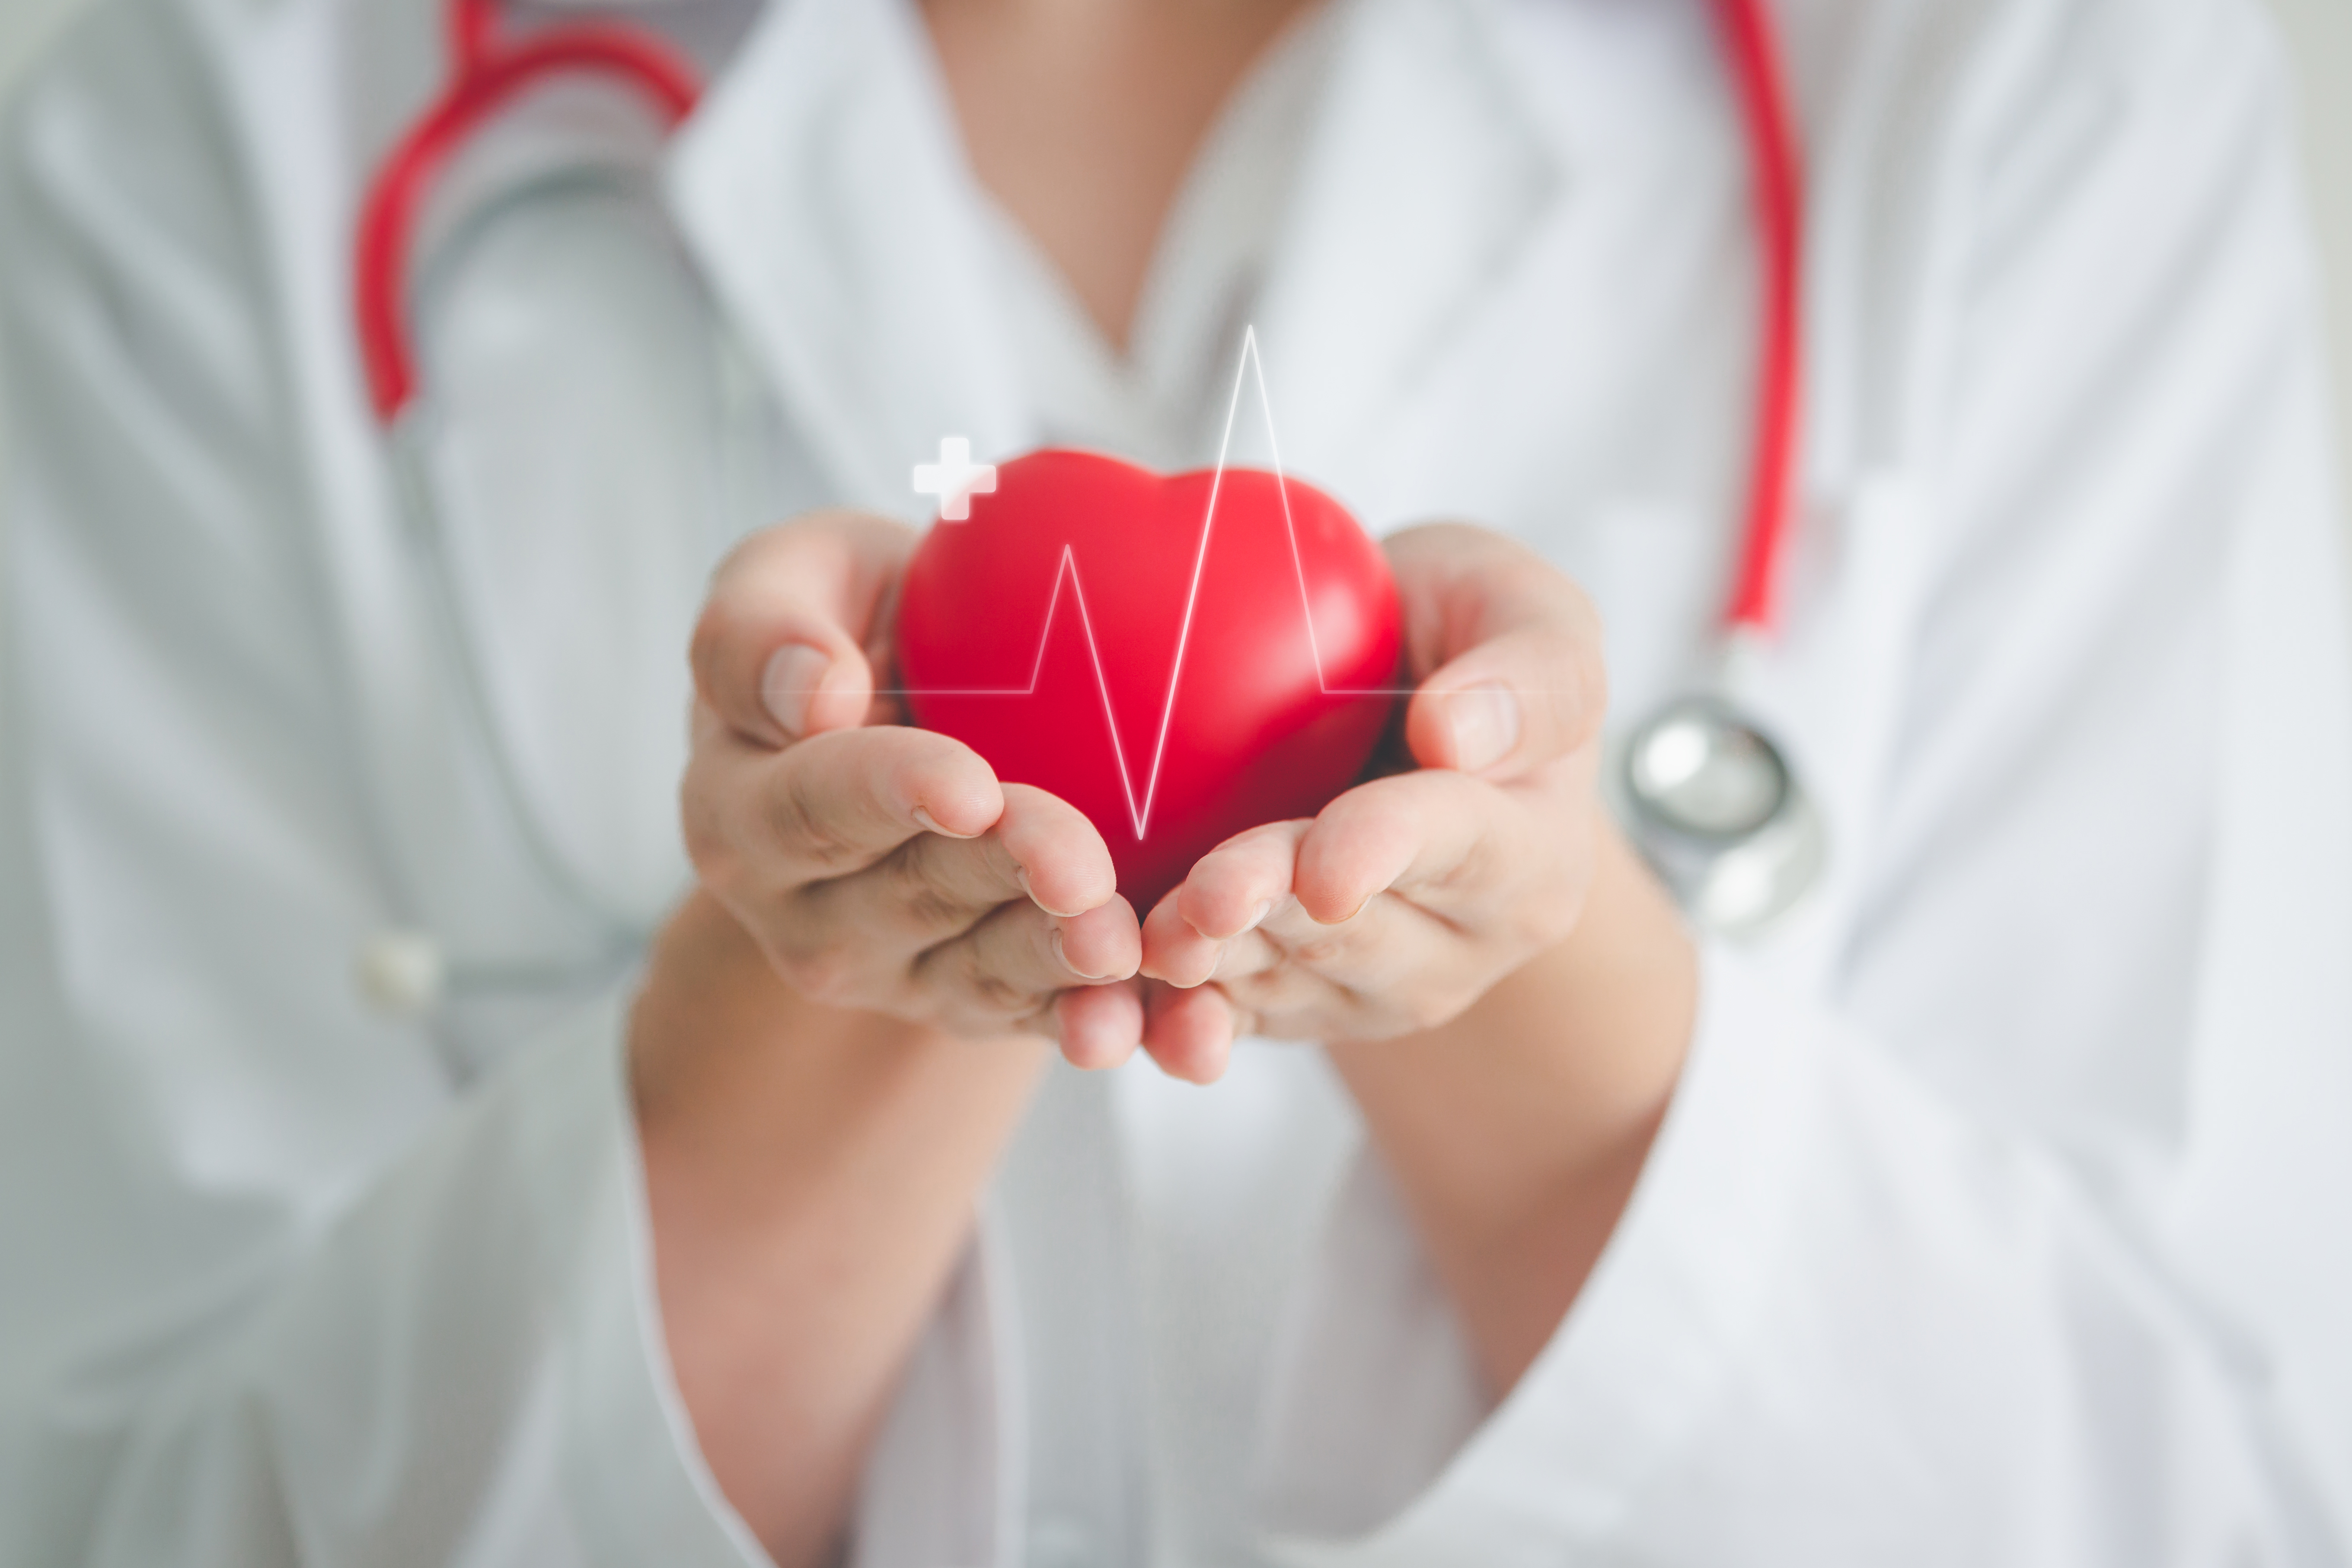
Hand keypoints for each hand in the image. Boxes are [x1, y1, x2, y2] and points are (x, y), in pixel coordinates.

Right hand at [679, 511, 1146, 1063]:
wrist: (919, 698)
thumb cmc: (852, 620)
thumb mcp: (790, 577)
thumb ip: (760, 628)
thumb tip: (811, 694)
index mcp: (743, 813)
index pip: (812, 804)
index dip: (891, 795)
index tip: (970, 786)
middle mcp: (809, 915)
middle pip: (915, 894)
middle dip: (1004, 880)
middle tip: (1080, 865)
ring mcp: (901, 971)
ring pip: (986, 972)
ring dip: (1058, 966)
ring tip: (1122, 944)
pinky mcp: (985, 1000)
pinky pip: (1047, 1018)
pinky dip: (1108, 1022)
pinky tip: (1165, 1021)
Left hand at [1137, 523, 1609, 1078]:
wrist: (1402, 708)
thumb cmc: (1468, 638)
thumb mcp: (1526, 610)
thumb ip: (1532, 669)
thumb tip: (1457, 731)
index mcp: (1532, 853)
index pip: (1458, 846)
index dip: (1385, 852)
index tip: (1327, 871)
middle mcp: (1462, 943)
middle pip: (1354, 930)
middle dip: (1272, 913)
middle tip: (1202, 903)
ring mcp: (1374, 987)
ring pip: (1282, 980)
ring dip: (1212, 967)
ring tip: (1145, 946)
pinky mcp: (1292, 1003)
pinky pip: (1228, 1016)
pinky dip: (1170, 1017)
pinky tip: (1113, 1018)